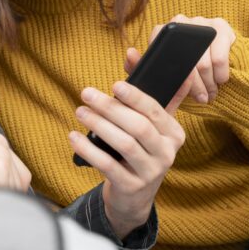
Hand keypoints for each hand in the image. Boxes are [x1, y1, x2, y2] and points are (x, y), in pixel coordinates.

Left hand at [68, 81, 184, 239]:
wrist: (133, 196)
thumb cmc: (139, 149)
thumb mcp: (146, 123)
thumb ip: (141, 90)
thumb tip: (132, 53)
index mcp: (174, 133)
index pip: (155, 110)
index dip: (135, 96)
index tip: (115, 84)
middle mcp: (167, 153)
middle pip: (138, 126)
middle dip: (110, 108)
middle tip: (86, 93)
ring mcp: (151, 173)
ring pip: (124, 144)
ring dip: (99, 124)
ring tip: (80, 111)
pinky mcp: (131, 187)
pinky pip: (108, 165)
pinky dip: (89, 149)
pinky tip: (74, 137)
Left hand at [130, 15, 234, 107]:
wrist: (214, 52)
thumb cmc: (181, 66)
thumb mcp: (161, 68)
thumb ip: (140, 65)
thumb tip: (130, 53)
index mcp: (161, 30)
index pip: (161, 53)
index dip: (172, 77)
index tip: (180, 92)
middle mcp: (180, 21)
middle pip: (187, 62)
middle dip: (195, 87)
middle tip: (200, 99)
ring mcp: (201, 22)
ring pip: (204, 63)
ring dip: (209, 84)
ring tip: (210, 94)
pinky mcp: (221, 25)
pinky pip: (220, 58)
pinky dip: (221, 75)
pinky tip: (220, 80)